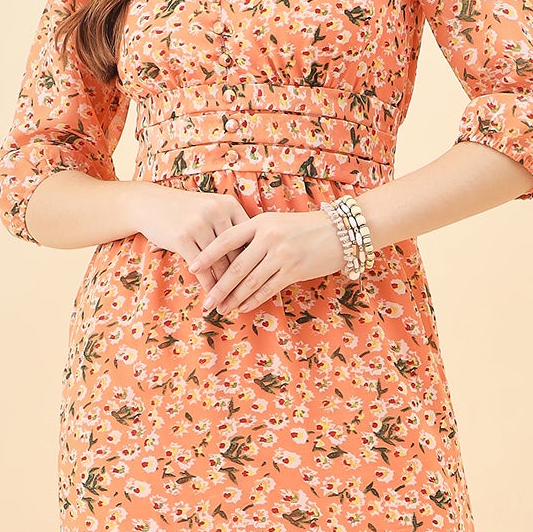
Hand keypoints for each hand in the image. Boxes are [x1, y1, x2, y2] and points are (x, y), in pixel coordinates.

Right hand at [131, 182, 258, 299]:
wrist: (149, 203)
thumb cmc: (185, 210)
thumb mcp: (211, 209)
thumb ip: (231, 226)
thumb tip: (254, 253)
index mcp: (229, 205)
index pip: (248, 239)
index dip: (255, 262)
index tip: (261, 280)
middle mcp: (217, 212)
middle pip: (236, 253)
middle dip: (242, 280)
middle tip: (248, 299)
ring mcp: (199, 225)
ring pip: (219, 263)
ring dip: (225, 288)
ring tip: (230, 304)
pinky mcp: (182, 238)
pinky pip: (201, 269)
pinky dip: (208, 286)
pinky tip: (211, 298)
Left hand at [191, 208, 343, 316]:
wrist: (340, 231)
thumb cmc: (304, 227)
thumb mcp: (276, 223)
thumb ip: (254, 236)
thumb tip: (228, 257)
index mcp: (260, 222)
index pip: (226, 240)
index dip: (208, 255)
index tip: (192, 267)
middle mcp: (269, 238)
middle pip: (236, 267)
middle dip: (218, 287)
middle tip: (206, 302)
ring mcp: (281, 255)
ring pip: (250, 282)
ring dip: (233, 299)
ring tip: (221, 309)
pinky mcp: (293, 271)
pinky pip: (267, 289)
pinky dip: (252, 300)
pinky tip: (242, 308)